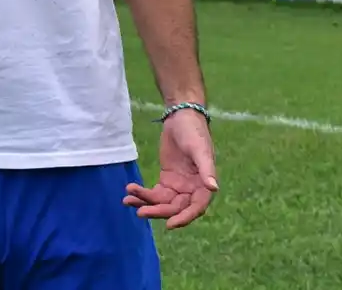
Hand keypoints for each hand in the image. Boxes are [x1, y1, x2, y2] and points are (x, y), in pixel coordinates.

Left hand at [123, 108, 217, 229]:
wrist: (180, 117)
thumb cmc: (194, 132)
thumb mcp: (199, 149)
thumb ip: (206, 169)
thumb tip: (213, 188)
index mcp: (204, 185)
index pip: (196, 207)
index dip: (184, 218)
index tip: (169, 225)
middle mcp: (192, 189)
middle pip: (175, 207)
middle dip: (158, 211)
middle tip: (140, 212)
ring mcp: (178, 186)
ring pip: (163, 202)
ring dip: (146, 204)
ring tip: (128, 200)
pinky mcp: (167, 180)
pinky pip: (155, 193)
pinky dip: (143, 195)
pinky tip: (129, 193)